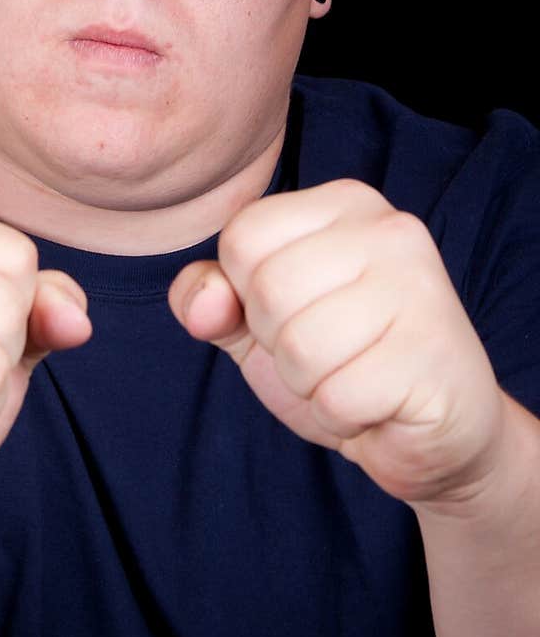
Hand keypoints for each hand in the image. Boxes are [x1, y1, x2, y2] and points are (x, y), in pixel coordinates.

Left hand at [169, 179, 505, 507]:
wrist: (433, 433)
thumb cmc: (341, 362)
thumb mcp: (257, 322)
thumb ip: (211, 297)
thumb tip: (202, 302)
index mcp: (346, 203)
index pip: (242, 235)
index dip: (248, 293)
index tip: (299, 312)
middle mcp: (390, 229)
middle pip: (267, 289)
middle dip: (278, 344)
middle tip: (331, 353)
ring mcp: (420, 287)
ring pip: (299, 347)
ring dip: (310, 384)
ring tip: (354, 377)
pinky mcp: (434, 353)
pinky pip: (337, 396)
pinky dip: (342, 416)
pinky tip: (379, 405)